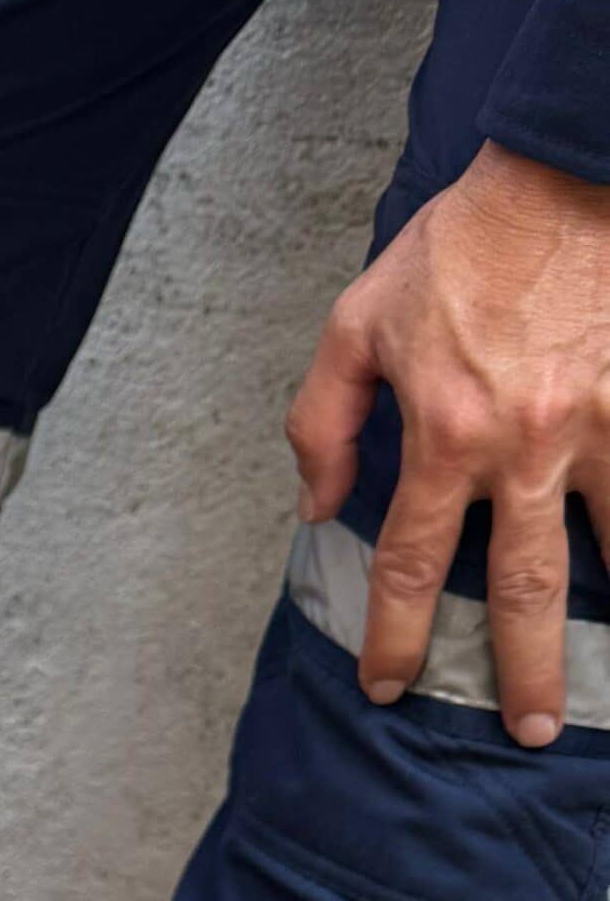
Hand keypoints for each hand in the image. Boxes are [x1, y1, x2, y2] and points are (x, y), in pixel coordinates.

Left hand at [287, 141, 609, 748]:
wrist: (568, 170)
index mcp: (444, 431)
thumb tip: (319, 508)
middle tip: (533, 730)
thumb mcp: (357, 324)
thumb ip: (323, 422)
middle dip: (525, 670)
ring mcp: (605, 426)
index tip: (387, 683)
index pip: (406, 564)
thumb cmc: (461, 245)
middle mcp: (527, 445)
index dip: (391, 636)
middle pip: (523, 589)